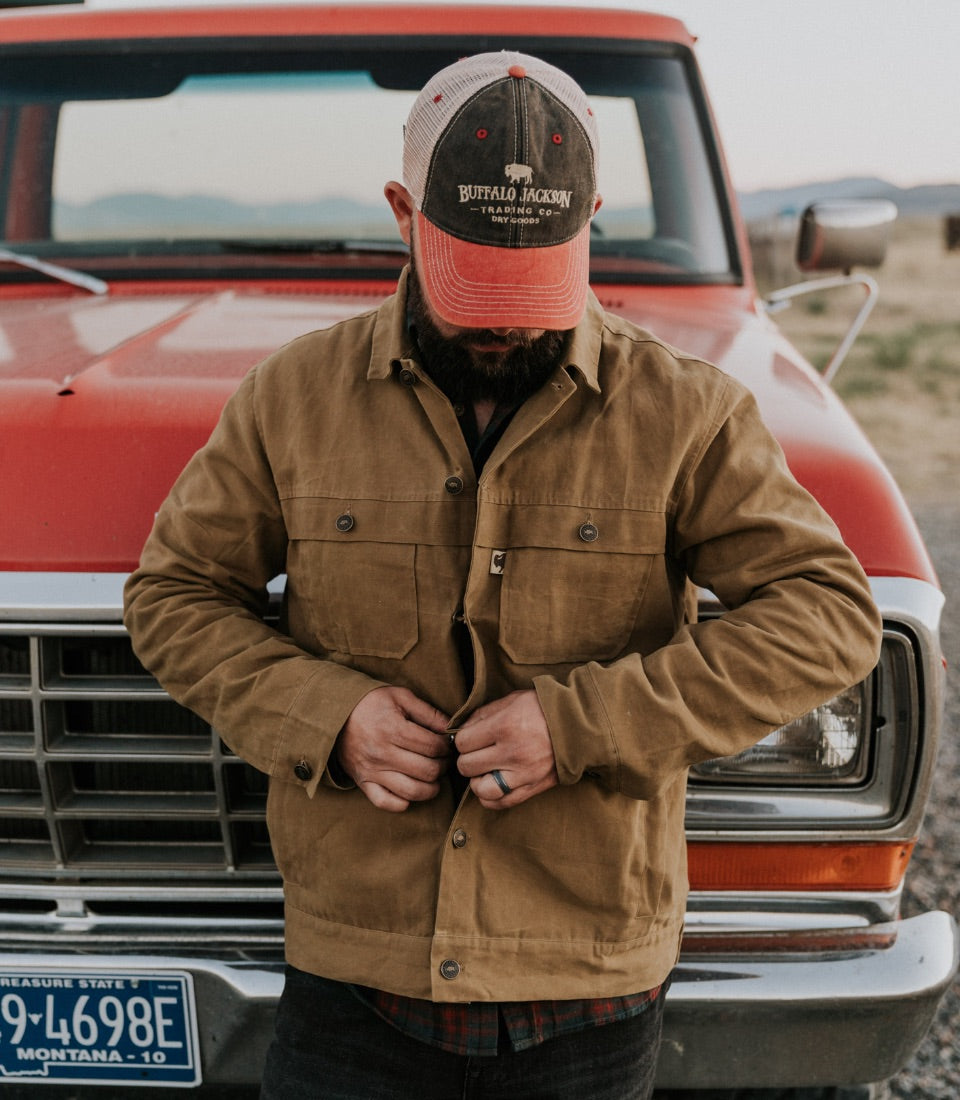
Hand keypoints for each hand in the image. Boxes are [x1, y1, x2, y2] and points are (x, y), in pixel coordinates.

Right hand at [336, 686, 449, 811]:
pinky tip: (411, 790)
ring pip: (412, 791)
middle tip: (443, 760)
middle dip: (443, 766)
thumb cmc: (372, 703)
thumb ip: (429, 712)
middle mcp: (382, 753)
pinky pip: (386, 803)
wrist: (335, 715)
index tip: (447, 744)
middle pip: (427, 770)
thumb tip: (452, 729)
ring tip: (432, 777)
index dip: (447, 747)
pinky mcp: (363, 783)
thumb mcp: (401, 697)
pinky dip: (403, 802)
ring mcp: (372, 771)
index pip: (434, 746)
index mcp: (393, 729)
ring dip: (431, 787)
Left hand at [455, 690, 557, 808]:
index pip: (462, 742)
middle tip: (476, 753)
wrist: (578, 725)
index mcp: (504, 726)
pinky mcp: (533, 787)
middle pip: (467, 766)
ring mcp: (523, 773)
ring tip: (483, 771)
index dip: (461, 739)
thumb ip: (483, 714)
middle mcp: (512, 752)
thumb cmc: (542, 708)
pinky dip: (490, 797)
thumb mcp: (512, 700)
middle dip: (467, 758)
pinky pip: (501, 802)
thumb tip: (459, 730)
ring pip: (481, 789)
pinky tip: (492, 784)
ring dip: (476, 781)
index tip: (470, 737)